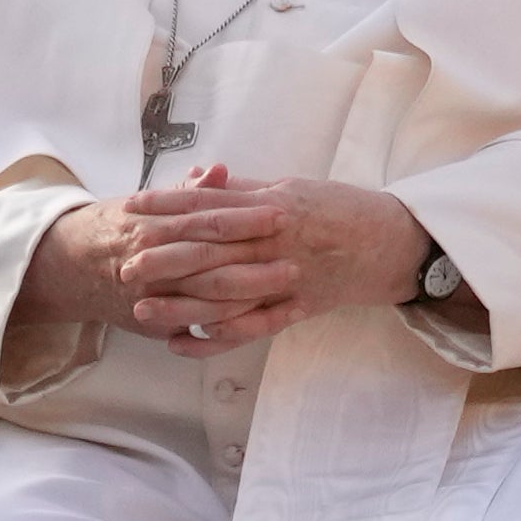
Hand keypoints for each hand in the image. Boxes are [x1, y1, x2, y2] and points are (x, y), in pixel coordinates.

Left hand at [95, 172, 429, 353]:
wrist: (396, 242)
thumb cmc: (344, 209)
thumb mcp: (295, 187)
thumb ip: (247, 188)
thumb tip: (203, 178)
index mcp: (272, 204)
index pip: (210, 204)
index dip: (168, 206)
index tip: (132, 208)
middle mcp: (276, 239)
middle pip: (210, 248)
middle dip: (164, 256)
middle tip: (124, 263)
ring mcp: (288, 276)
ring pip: (226, 292)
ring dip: (181, 302)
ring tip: (143, 308)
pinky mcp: (299, 307)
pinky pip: (254, 326)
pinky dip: (219, 336)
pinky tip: (186, 342)